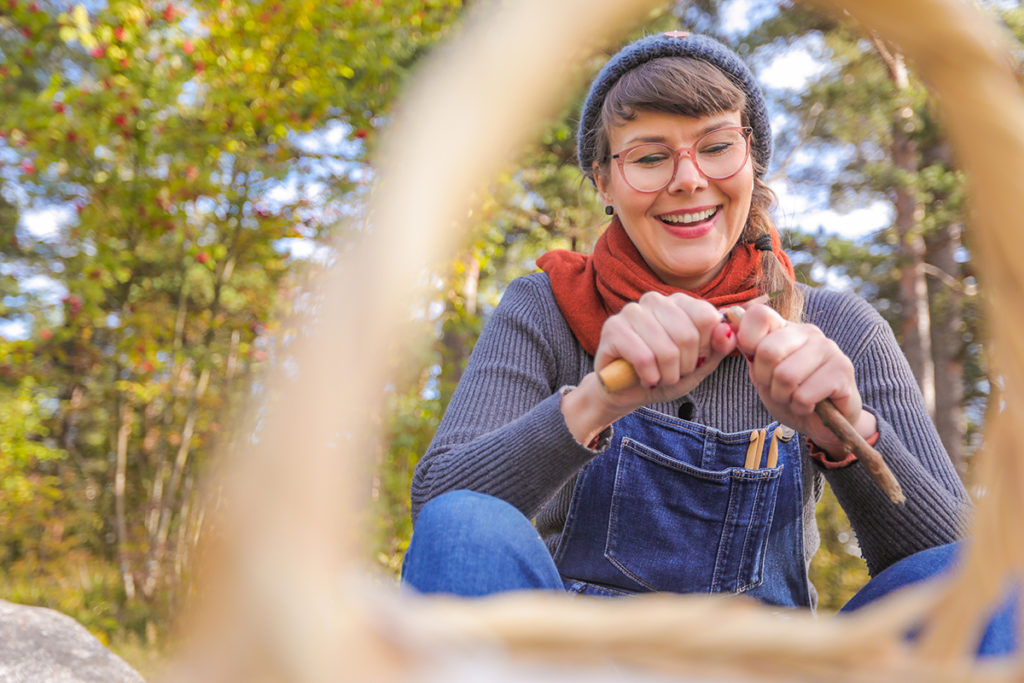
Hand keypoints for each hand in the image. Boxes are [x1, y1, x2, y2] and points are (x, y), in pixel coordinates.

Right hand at [561, 292, 735, 446]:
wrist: (628, 392)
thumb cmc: (665, 374)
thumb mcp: (700, 365)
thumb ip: (718, 348)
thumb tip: (726, 330)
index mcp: (679, 302)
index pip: (706, 317)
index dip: (706, 348)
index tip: (694, 359)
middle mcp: (655, 300)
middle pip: (688, 335)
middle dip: (685, 366)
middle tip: (673, 373)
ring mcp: (631, 311)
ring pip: (666, 350)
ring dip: (667, 375)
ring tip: (658, 377)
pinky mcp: (612, 328)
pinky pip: (643, 358)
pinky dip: (649, 377)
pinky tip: (644, 378)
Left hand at [733, 304, 876, 455]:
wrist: (824, 423)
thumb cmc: (791, 396)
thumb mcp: (762, 375)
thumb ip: (749, 353)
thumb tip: (730, 329)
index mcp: (786, 328)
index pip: (759, 315)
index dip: (747, 341)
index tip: (756, 364)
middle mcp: (809, 332)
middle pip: (768, 351)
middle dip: (765, 380)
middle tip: (777, 388)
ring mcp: (829, 349)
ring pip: (785, 376)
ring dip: (784, 397)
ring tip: (795, 398)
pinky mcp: (843, 371)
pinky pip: (804, 395)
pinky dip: (800, 407)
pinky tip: (810, 406)